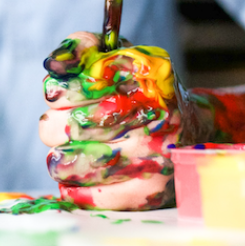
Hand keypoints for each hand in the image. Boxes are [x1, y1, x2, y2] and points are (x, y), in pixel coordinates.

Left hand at [39, 32, 181, 209]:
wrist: (192, 128)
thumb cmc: (137, 88)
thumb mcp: (114, 56)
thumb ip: (79, 48)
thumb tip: (52, 64)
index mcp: (143, 74)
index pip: (77, 86)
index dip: (56, 93)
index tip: (56, 97)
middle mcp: (153, 114)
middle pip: (70, 125)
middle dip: (53, 125)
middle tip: (63, 125)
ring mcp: (154, 155)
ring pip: (74, 163)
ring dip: (60, 158)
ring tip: (66, 151)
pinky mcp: (150, 190)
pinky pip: (94, 196)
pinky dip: (73, 188)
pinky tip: (74, 178)